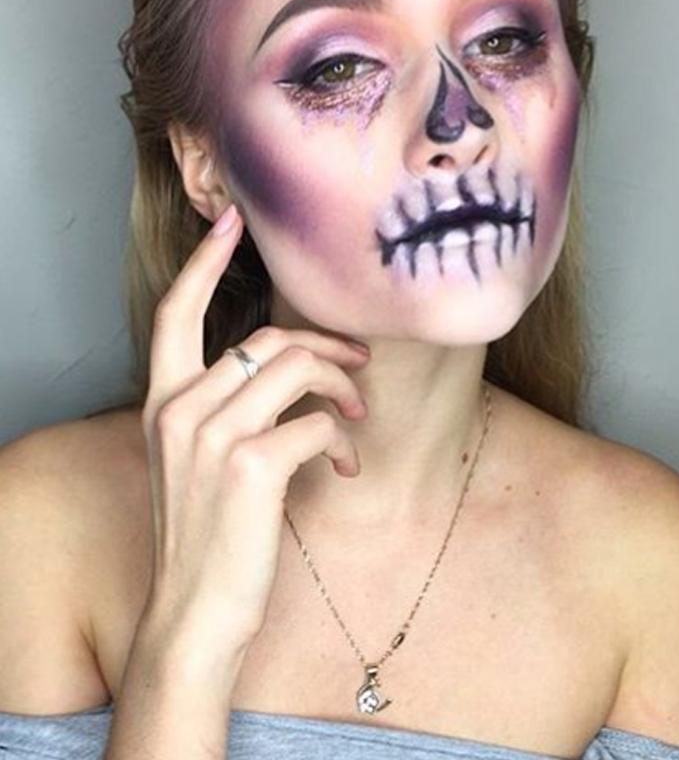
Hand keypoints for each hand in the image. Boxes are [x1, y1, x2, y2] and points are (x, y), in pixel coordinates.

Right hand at [138, 202, 369, 672]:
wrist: (194, 614)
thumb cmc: (210, 534)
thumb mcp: (200, 460)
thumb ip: (225, 408)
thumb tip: (291, 366)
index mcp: (163, 402)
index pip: (176, 312)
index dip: (204, 263)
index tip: (232, 222)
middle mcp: (179, 409)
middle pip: (268, 338)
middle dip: (325, 344)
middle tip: (358, 365)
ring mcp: (212, 435)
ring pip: (297, 367)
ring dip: (341, 385)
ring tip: (355, 415)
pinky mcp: (251, 464)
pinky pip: (318, 420)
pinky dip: (342, 438)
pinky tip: (343, 467)